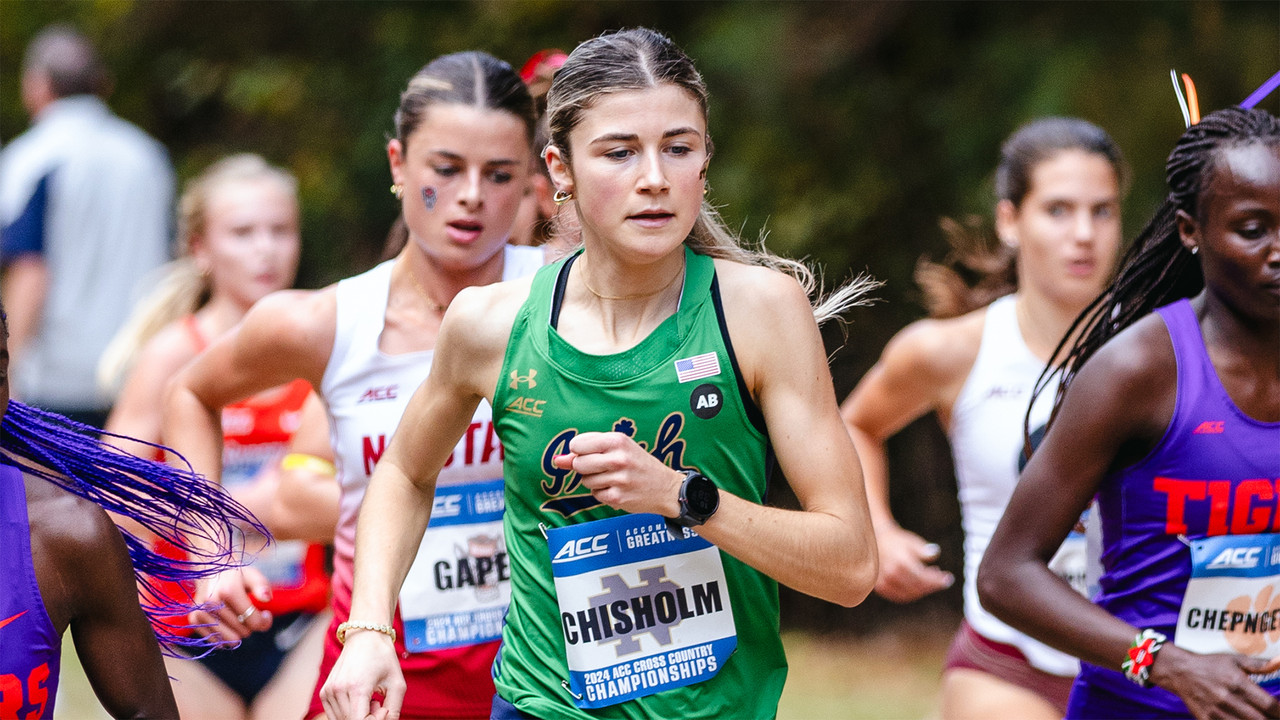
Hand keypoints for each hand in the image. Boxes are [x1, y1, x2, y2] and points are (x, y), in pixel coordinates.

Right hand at [189, 566, 273, 641]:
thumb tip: (267, 598)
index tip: (266, 614)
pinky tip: (227, 622)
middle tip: (250, 613)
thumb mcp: (252, 575)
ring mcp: (201, 612)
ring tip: (239, 618)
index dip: (264, 621)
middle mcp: (211, 602)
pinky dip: (225, 636)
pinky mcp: (194, 620)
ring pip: (230, 640)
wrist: (210, 570)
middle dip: (250, 625)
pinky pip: (216, 642)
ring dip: (238, 632)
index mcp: (228, 590)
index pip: (253, 621)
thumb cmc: (236, 575)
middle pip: (243, 632)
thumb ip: (262, 586)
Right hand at [321, 631, 405, 719]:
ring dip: (358, 716)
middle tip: (378, 703)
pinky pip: (335, 715)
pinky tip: (360, 699)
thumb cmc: (383, 658)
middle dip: (369, 719)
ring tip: (370, 699)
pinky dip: (348, 714)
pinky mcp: (324, 692)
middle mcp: (338, 690)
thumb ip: (394, 709)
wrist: (365, 637)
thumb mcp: (397, 683)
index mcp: (357, 687)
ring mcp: (328, 691)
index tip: (383, 709)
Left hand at [553, 432, 683, 516]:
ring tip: (613, 478)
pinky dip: (602, 494)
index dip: (579, 451)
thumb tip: (557, 460)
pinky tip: (616, 489)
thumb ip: (587, 450)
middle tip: (603, 468)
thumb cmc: (639, 464)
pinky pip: (595, 495)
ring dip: (594, 482)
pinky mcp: (618, 497)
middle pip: (578, 463)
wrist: (666, 488)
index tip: (591, 454)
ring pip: (585, 481)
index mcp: (617, 440)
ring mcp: (618, 479)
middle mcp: (618, 458)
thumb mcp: (618, 449)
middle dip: (585, 468)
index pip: (577, 444)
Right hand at [872, 523, 952, 602]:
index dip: (938, 580)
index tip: (949, 578)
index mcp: (901, 562)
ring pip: (909, 594)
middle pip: (918, 588)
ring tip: (931, 582)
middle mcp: (891, 574)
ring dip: (923, 591)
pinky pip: (899, 597)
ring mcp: (884, 582)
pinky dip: (911, 594)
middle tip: (943, 581)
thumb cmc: (896, 540)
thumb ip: (923, 549)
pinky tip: (918, 586)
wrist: (874, 541)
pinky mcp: (880, 587)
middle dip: (933, 586)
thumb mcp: (911, 540)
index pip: (924, 578)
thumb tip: (935, 553)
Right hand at [1151, 644, 1279, 718]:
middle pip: (1260, 719)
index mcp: (1238, 683)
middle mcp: (1228, 698)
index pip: (1270, 705)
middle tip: (1272, 716)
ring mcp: (1216, 711)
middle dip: (1270, 719)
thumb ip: (1259, 665)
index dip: (1279, 711)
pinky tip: (1240, 718)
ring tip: (1256, 717)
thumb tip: (1279, 662)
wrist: (1179, 671)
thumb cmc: (1210, 665)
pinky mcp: (1206, 719)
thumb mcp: (1234, 660)